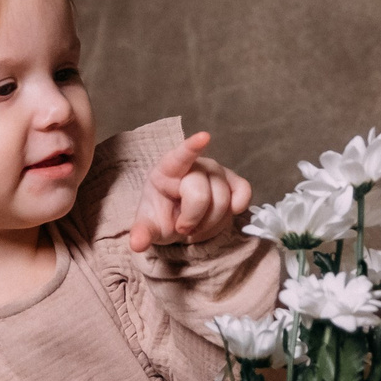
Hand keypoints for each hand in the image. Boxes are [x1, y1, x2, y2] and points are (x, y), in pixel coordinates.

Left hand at [128, 131, 253, 252]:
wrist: (181, 220)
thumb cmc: (163, 216)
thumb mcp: (149, 226)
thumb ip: (143, 232)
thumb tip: (137, 243)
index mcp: (168, 169)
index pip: (181, 155)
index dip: (193, 147)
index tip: (204, 137)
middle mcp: (196, 165)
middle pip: (201, 195)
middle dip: (192, 220)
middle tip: (183, 228)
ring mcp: (217, 172)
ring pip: (223, 202)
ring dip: (209, 224)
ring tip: (197, 226)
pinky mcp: (235, 182)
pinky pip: (243, 194)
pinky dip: (235, 209)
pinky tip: (224, 214)